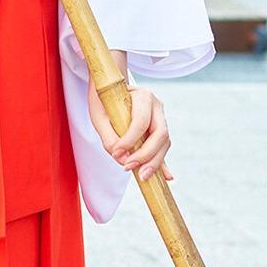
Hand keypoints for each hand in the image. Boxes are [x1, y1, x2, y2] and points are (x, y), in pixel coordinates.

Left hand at [87, 67, 173, 185]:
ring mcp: (161, 118)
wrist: (111, 89)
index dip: (130, 141)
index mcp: (143, 96)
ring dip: (154, 162)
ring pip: (165, 143)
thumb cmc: (103, 101)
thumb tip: (121, 159)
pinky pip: (162, 148)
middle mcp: (157, 106)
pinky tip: (166, 178)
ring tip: (142, 177)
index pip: (141, 122)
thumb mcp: (99, 116)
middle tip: (129, 168)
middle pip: (160, 134)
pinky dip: (162, 163)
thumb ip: (108, 137)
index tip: (116, 153)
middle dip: (147, 155)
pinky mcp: (158, 131)